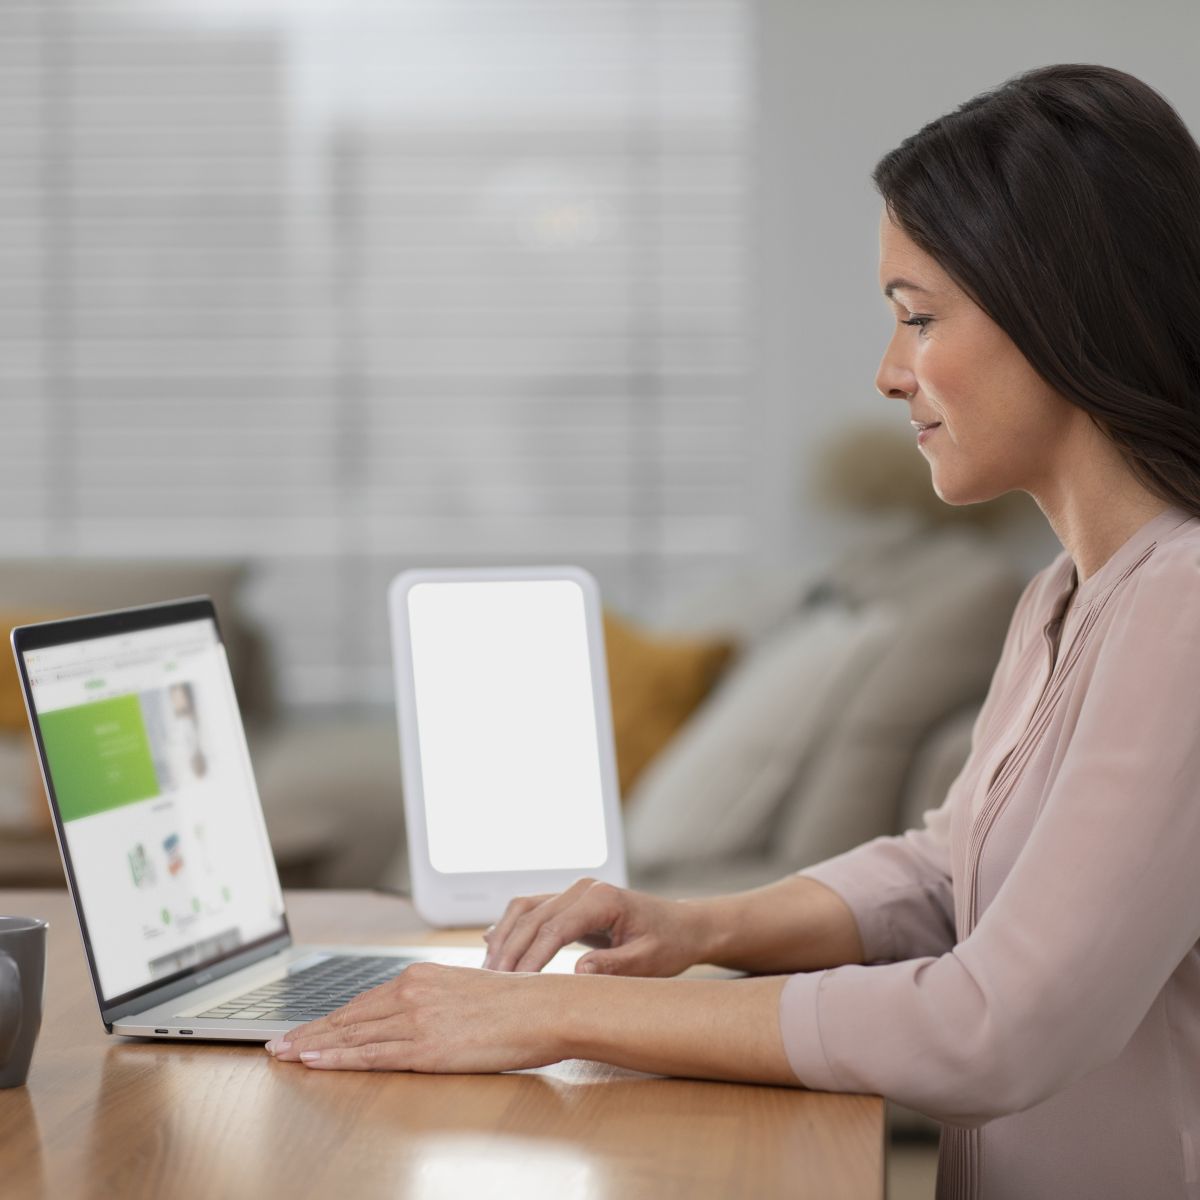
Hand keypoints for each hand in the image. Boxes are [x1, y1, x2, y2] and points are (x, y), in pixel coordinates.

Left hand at [265, 961, 560, 1072]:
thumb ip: (434, 1001)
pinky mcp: (426, 1047)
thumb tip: (416, 1017)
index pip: (361, 1002)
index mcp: (420, 976)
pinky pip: (371, 1055)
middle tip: (275, 1044)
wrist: (543, 1008)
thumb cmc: (515, 1003)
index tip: (302, 1028)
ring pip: (351, 1035)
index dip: (327, 1019)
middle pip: (347, 1017)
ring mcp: (416, 1019)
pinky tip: (314, 1062)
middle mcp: (411, 992)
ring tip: (283, 1055)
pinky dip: (337, 1059)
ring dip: (312, 1046)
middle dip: (308, 1032)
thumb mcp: (465, 990)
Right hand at [482, 877, 709, 975]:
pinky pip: (531, 910)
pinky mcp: (568, 902)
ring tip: (487, 973)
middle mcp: (583, 889)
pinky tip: (492, 948)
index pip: (554, 929)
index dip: (531, 957)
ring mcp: (573, 892)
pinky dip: (510, 928)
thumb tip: (577, 973)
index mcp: (602, 899)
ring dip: (504, 938)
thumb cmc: (668, 944)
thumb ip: (614, 966)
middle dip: (509, 951)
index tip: (515, 986)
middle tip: (490, 985)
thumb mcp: (648, 962)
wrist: (681, 926)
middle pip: (532, 917)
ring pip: (525, 909)